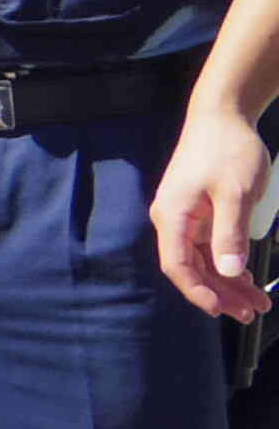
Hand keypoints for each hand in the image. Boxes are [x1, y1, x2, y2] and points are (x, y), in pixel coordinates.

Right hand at [152, 104, 276, 320]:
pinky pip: (210, 246)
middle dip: (221, 293)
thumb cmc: (227, 149)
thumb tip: (229, 272)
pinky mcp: (198, 211)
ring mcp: (185, 217)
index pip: (178, 266)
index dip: (199, 292)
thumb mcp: (235, 194)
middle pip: (193, 268)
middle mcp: (173, 220)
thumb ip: (230, 234)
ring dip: (228, 282)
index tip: (223, 310)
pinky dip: (228, 263)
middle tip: (251, 313)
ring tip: (256, 302)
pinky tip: (245, 276)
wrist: (222, 114)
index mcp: (173, 217)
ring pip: (204, 260)